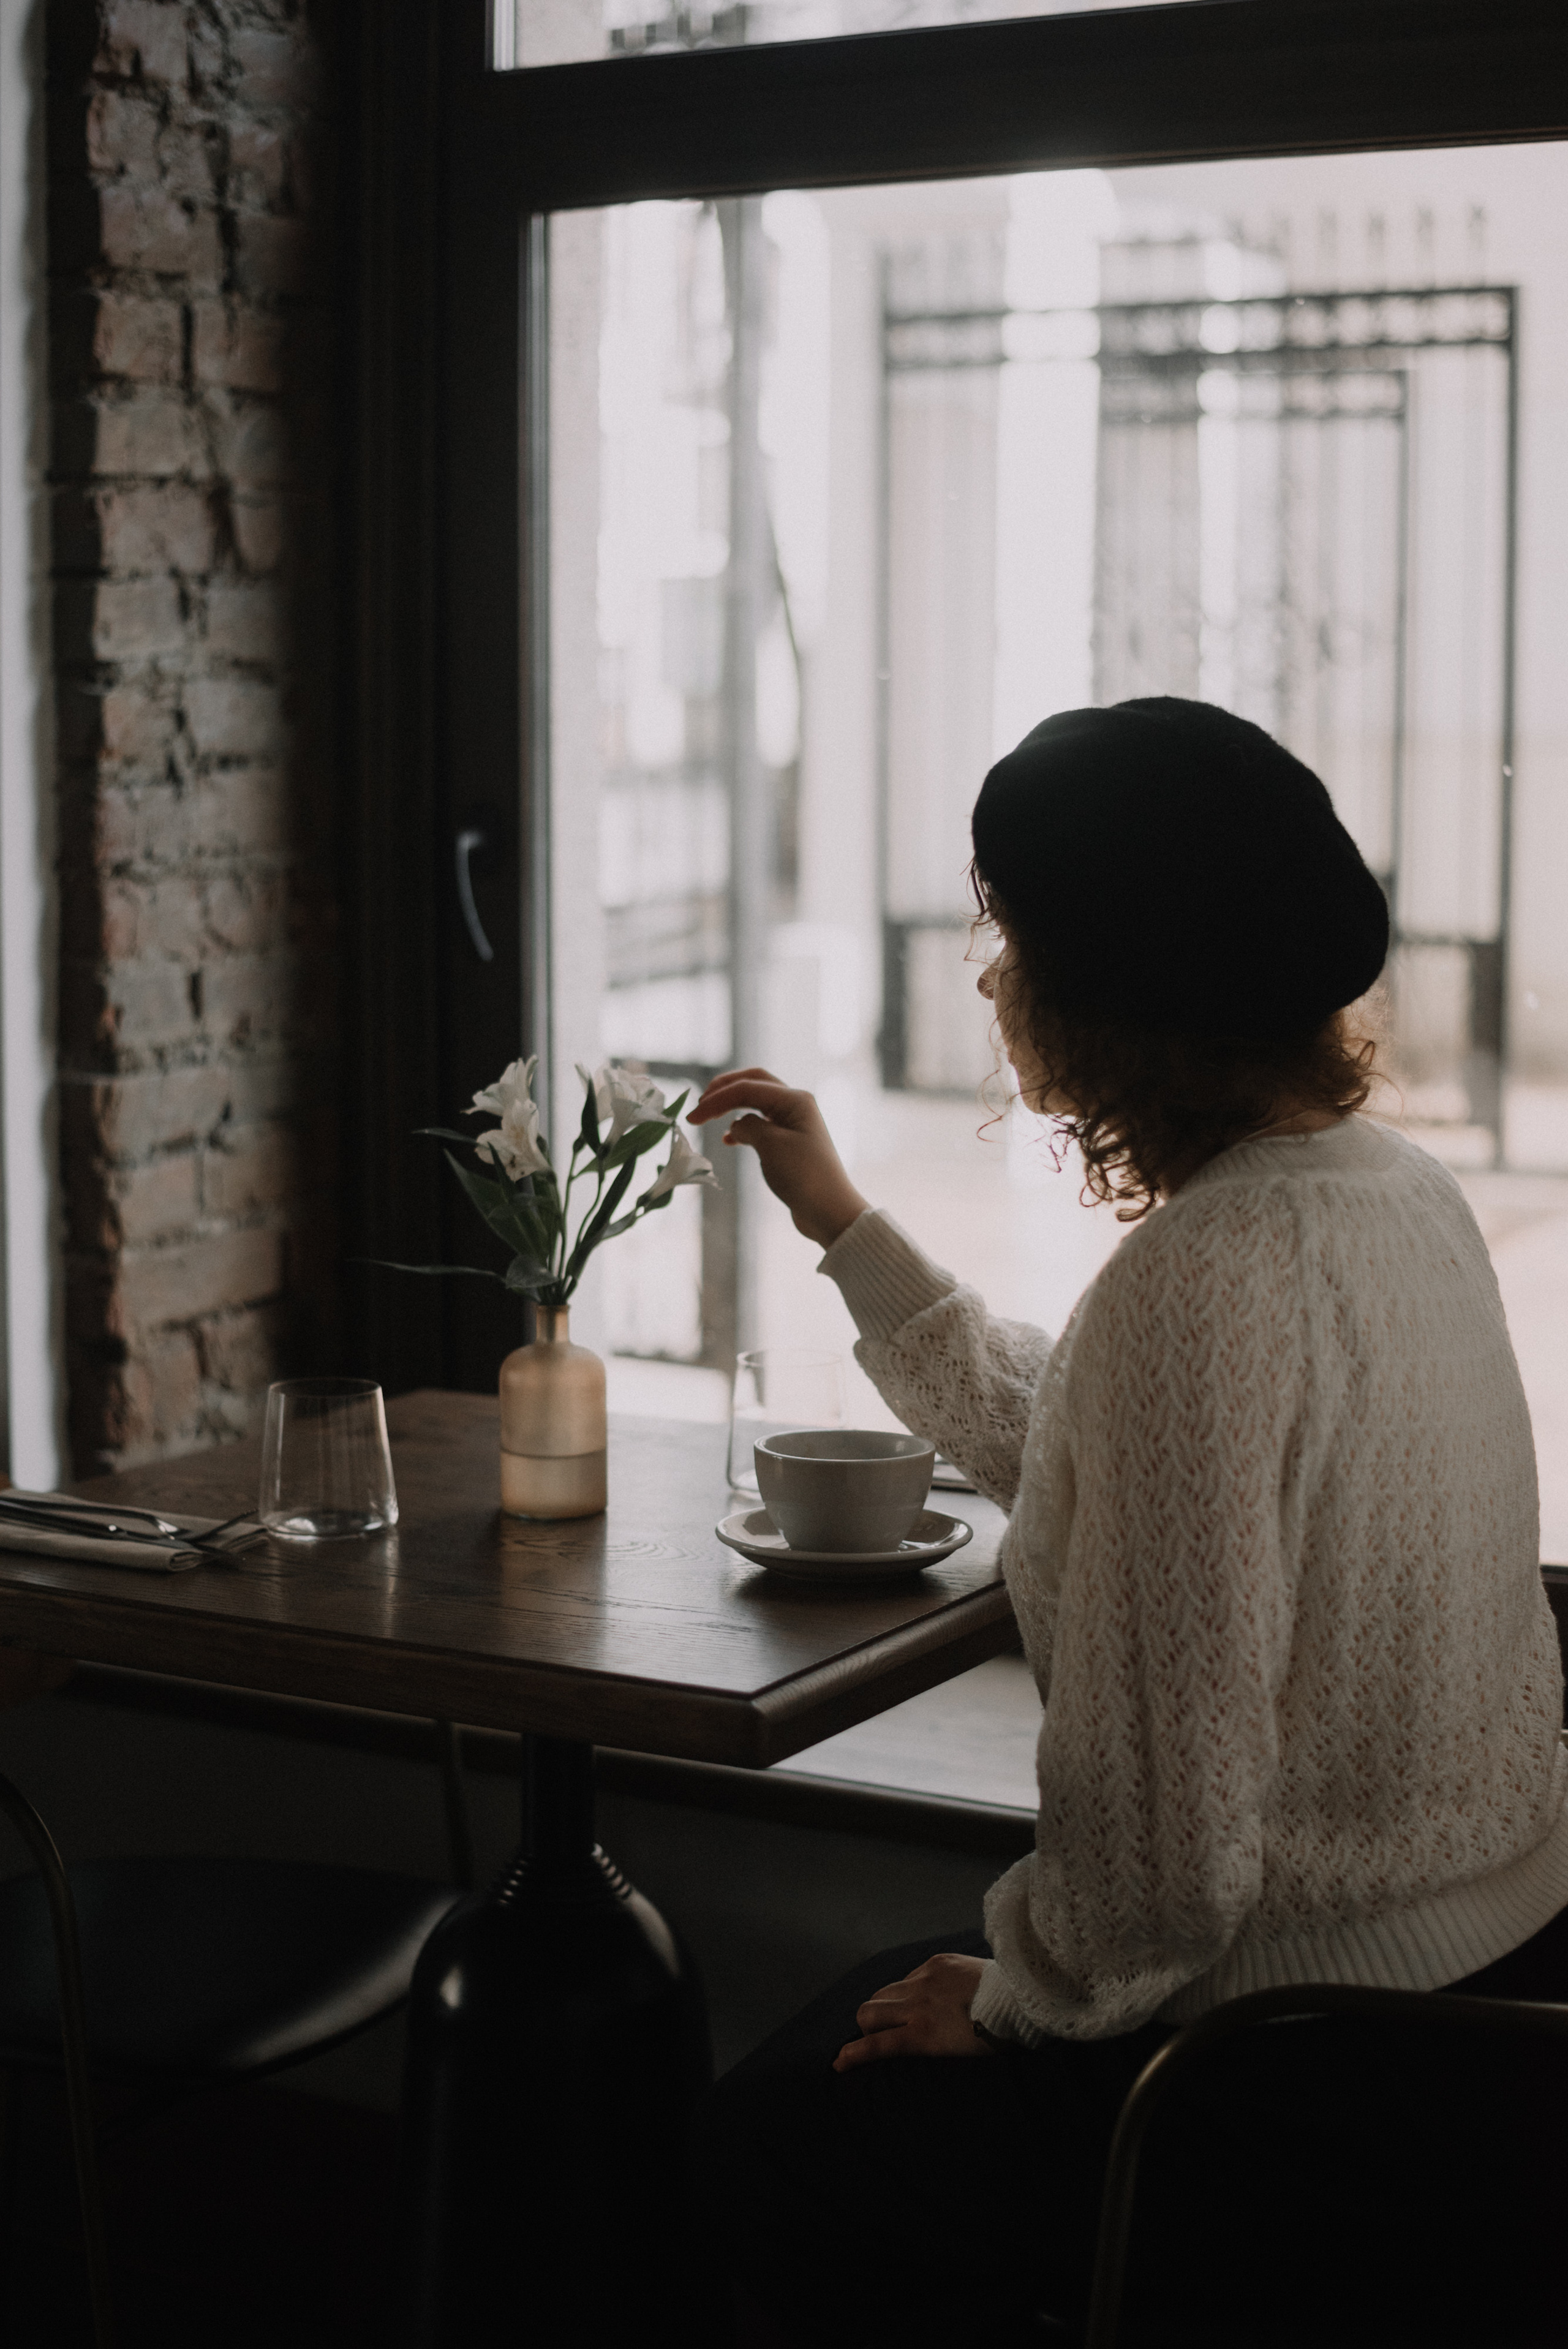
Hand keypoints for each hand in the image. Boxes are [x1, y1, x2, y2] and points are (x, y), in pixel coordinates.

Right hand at [688, 1069, 868, 1248]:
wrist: (829, 1211)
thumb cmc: (804, 1176)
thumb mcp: (771, 1145)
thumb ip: (748, 1126)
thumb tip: (735, 1126)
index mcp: (795, 1100)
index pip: (746, 1088)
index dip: (716, 1100)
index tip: (691, 1118)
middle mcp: (796, 1105)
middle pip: (753, 1084)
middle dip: (724, 1090)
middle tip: (700, 1104)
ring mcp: (793, 1123)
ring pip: (755, 1103)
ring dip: (731, 1106)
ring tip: (708, 1117)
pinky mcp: (789, 1143)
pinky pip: (760, 1125)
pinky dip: (741, 1127)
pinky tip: (728, 1139)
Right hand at [832, 1953, 991, 2070]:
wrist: (1022, 2001)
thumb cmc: (994, 2037)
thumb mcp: (955, 2053)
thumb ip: (923, 2044)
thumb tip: (902, 2040)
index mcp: (924, 2035)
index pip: (877, 2045)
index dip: (853, 2055)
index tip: (838, 2063)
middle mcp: (918, 2004)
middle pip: (868, 2012)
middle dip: (866, 2025)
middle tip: (877, 2032)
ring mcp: (926, 1978)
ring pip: (885, 1990)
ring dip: (885, 2004)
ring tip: (902, 2012)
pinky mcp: (938, 1961)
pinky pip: (909, 1974)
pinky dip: (910, 1987)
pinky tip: (931, 1994)